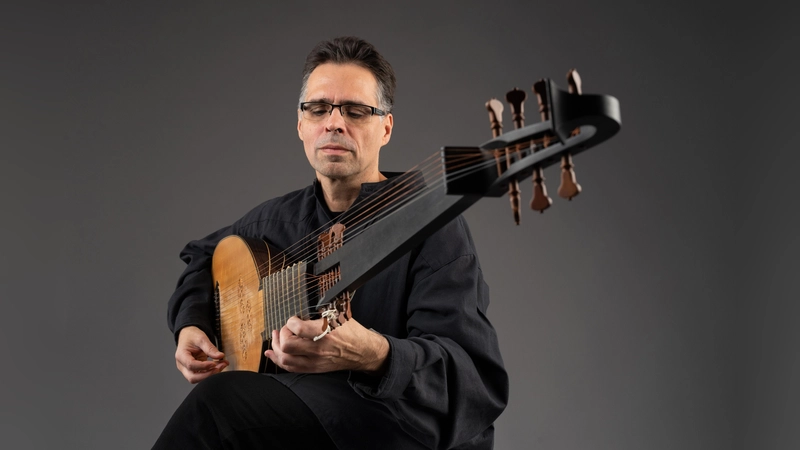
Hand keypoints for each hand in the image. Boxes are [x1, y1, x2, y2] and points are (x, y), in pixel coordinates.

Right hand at [175, 326, 228, 383]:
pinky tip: (220, 365)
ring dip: (211, 374)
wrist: (188, 335)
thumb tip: (220, 356)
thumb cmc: (192, 336)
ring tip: (222, 364)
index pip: (191, 365)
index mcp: (181, 355)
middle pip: (192, 377)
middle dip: (208, 374)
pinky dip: (211, 372)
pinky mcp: (193, 370)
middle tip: (220, 367)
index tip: (214, 363)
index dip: (203, 366)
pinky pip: (202, 375)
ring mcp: (187, 369)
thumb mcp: (201, 338)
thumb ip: (210, 348)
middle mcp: (182, 365)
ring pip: (198, 378)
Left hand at [265, 316, 388, 374]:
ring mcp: (315, 361)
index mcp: (326, 332)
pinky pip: (290, 368)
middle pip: (287, 346)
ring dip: (276, 347)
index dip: (291, 321)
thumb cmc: (352, 332)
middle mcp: (319, 349)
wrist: (363, 351)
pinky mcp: (314, 368)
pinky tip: (272, 352)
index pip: (297, 328)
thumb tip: (307, 300)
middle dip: (281, 334)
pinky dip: (278, 360)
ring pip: (285, 359)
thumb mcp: (340, 314)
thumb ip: (322, 309)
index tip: (295, 318)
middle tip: (286, 329)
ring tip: (276, 338)